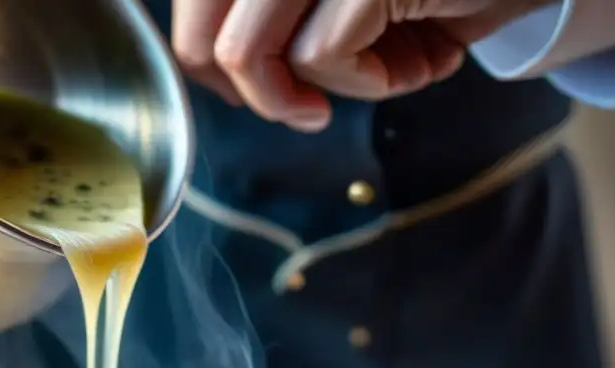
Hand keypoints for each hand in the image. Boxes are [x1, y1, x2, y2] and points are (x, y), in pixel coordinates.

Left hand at [171, 0, 553, 131]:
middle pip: (202, 25)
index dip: (202, 54)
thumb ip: (272, 20)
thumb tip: (215, 71)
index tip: (244, 91)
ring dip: (302, 95)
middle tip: (298, 110)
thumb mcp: (337, 8)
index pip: (193, 1)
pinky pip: (321, 59)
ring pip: (246, 51)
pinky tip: (421, 60)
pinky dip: (368, 83)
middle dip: (246, 86)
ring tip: (373, 80)